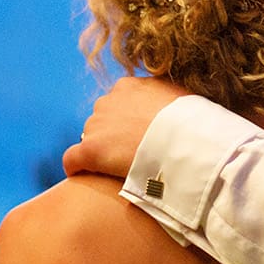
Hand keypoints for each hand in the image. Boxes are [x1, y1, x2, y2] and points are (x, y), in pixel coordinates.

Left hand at [63, 77, 189, 178]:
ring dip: (100, 151)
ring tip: (117, 169)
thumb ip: (167, 98)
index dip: (125, 122)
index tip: (136, 135)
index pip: (117, 103)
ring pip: (90, 138)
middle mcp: (108, 101)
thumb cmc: (191, 124)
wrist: (184, 143)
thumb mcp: (181, 98)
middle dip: (112, 135)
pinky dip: (76, 168)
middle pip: (102, 120)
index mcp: (128, 87)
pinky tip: (82, 176)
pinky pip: (72, 159)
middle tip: (130, 154)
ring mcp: (97, 125)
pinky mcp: (90, 150)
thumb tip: (174, 105)